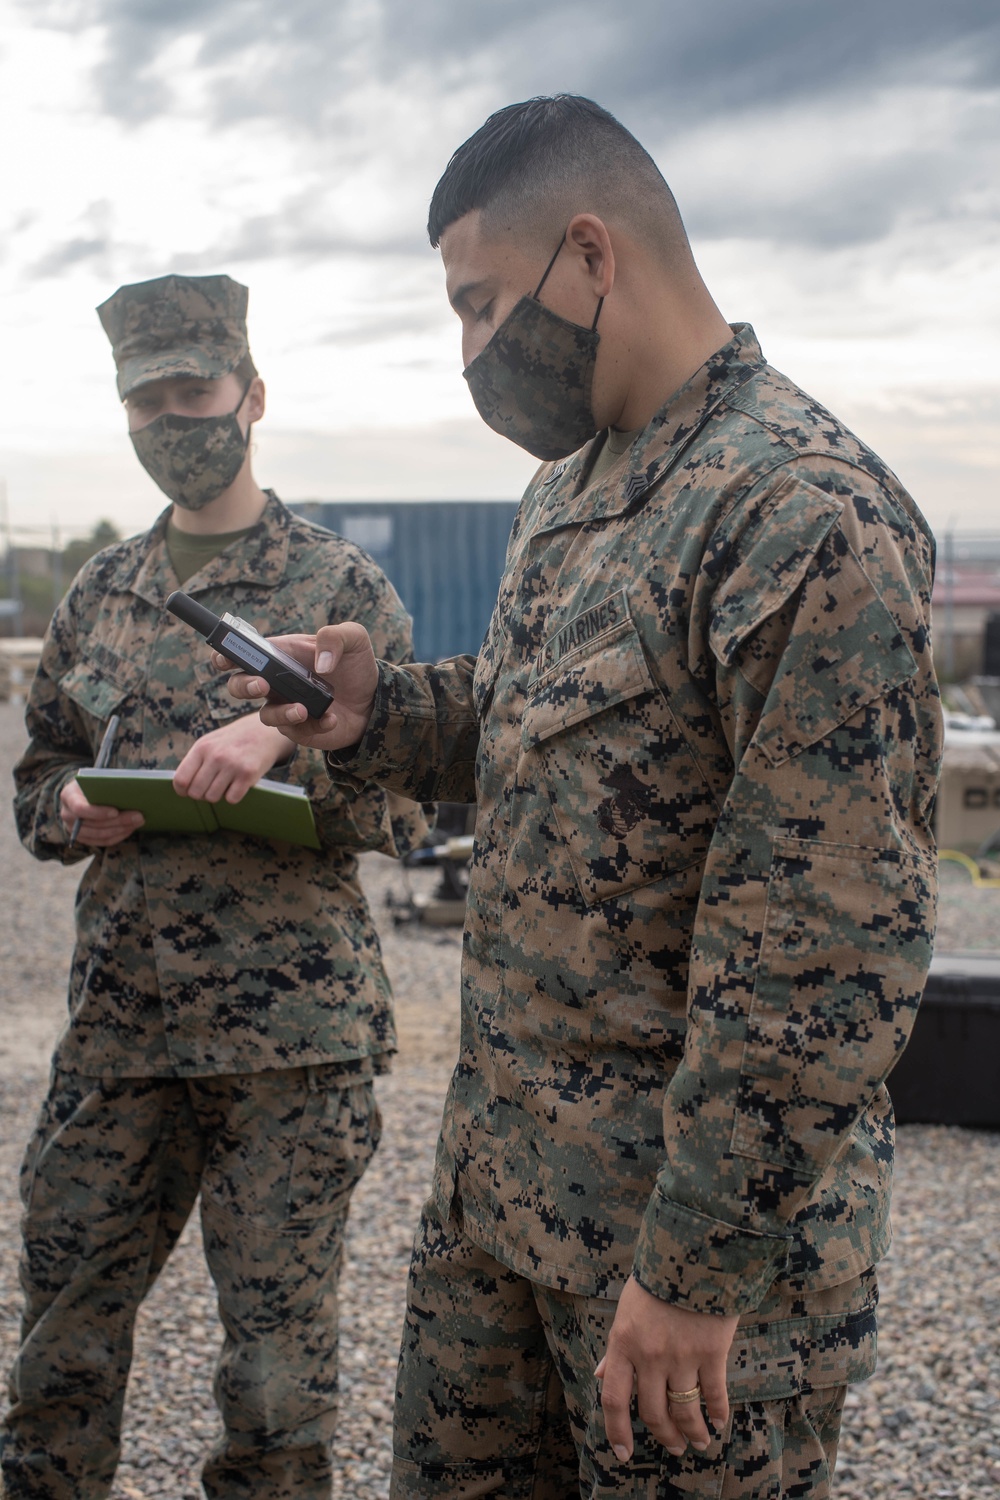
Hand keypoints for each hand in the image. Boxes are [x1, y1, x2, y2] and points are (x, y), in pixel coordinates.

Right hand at [60, 778, 143, 847]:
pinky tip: (130, 828)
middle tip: (139, 816)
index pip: (80, 808)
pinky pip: (102, 841)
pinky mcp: (83, 837)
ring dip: (121, 829)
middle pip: (94, 824)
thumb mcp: (94, 778)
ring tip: (138, 821)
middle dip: (119, 821)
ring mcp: (73, 829)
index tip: (115, 811)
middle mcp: (67, 814)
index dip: (98, 812)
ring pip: (100, 835)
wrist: (81, 791)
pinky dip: (118, 836)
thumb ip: (106, 783)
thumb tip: (130, 787)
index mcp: (68, 796)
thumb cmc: (91, 782)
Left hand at [173, 713, 292, 803]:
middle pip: (196, 792)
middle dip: (202, 794)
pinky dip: (234, 796)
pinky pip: (231, 799)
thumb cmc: (232, 741)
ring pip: (213, 797)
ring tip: (225, 783)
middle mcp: (216, 756)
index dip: (182, 791)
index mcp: (202, 747)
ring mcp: (232, 765)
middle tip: (210, 787)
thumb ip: (194, 762)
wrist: (263, 731)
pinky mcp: (248, 774)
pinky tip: (238, 784)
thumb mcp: (209, 743)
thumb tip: (181, 787)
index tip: (188, 791)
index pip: (181, 779)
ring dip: (218, 795)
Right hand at [217, 623, 378, 752]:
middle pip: (239, 686)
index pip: (243, 653)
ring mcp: (284, 706)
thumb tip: (320, 663)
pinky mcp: (299, 729)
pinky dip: (312, 725)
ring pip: (265, 715)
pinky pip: (295, 731)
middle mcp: (276, 681)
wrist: (374, 699)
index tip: (223, 658)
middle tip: (262, 685)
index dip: (225, 655)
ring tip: (302, 709)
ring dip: (281, 713)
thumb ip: (335, 637)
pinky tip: (330, 718)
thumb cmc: (356, 664)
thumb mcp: (353, 638)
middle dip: (243, 686)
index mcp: (281, 654)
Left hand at [595, 1277, 738, 1464]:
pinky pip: (714, 1393)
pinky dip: (718, 1412)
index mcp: (622, 1344)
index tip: (623, 1454)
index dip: (616, 1432)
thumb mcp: (626, 1311)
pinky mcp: (711, 1351)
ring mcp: (681, 1356)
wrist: (691, 1252)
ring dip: (693, 1432)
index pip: (613, 1399)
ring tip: (700, 1442)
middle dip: (664, 1436)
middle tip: (675, 1447)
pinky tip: (720, 1421)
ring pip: (684, 1410)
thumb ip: (615, 1348)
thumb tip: (599, 1375)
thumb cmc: (655, 1280)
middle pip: (652, 1412)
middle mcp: (649, 1356)